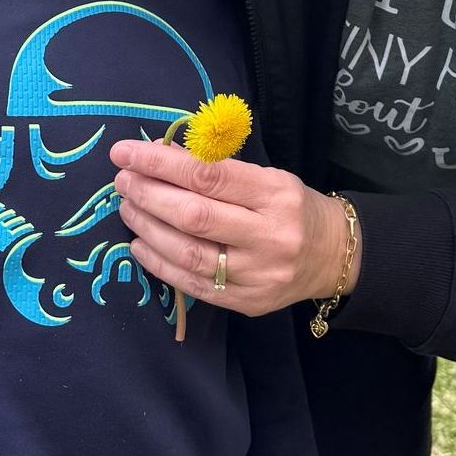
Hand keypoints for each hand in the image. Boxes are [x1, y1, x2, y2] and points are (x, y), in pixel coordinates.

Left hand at [109, 141, 358, 316]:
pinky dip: (160, 264)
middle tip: (123, 180)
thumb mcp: (267, 176)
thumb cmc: (291, 207)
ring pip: (190, 253)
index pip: (208, 175)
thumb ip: (217, 168)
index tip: (126, 152)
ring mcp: (258, 275)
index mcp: (275, 194)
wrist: (332, 255)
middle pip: (195, 216)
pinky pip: (194, 286)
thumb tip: (159, 153)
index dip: (160, 163)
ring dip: (148, 228)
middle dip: (149, 194)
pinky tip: (140, 245)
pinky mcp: (247, 303)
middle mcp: (269, 236)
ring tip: (127, 208)